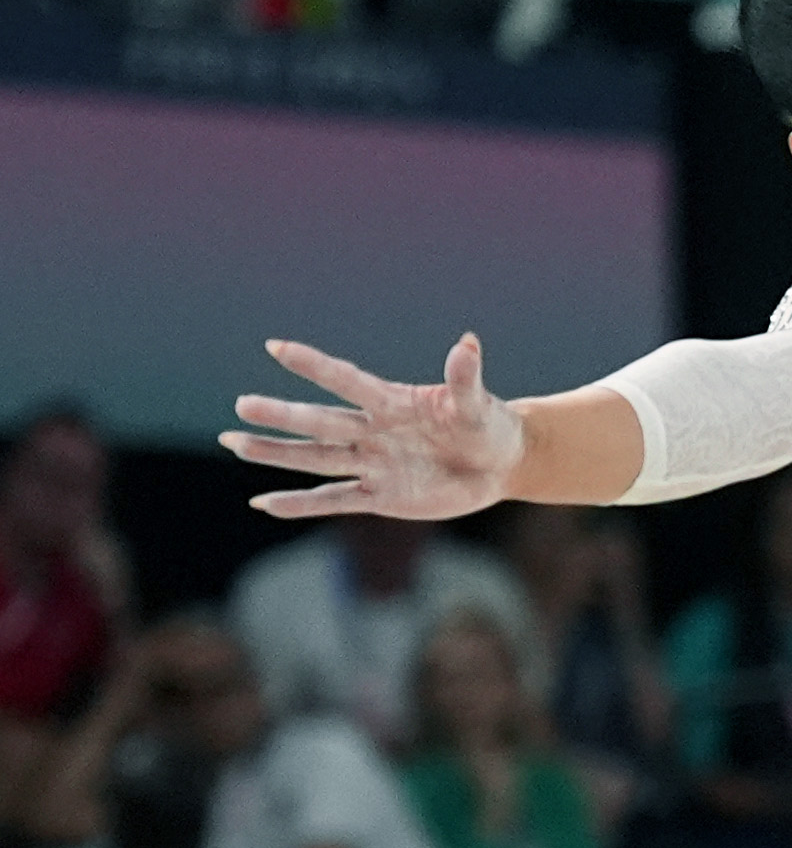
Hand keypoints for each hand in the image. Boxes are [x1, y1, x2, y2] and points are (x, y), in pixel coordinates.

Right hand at [223, 333, 525, 520]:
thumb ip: (465, 380)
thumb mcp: (478, 404)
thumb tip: (467, 343)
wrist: (499, 464)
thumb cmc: (489, 425)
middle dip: (282, 416)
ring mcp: (373, 464)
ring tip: (235, 442)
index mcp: (393, 402)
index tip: (275, 347)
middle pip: (320, 423)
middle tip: (241, 405)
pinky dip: (299, 504)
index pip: (346, 381)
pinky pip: (334, 501)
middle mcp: (374, 432)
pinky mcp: (381, 495)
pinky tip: (264, 502)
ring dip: (277, 453)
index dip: (314, 365)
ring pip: (316, 459)